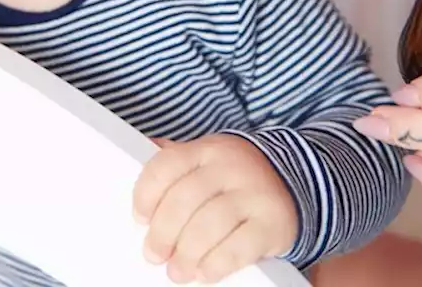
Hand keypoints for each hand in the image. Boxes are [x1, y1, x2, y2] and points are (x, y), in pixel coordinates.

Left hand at [133, 134, 297, 282]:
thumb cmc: (236, 179)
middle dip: (163, 233)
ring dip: (187, 254)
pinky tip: (205, 271)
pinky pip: (238, 247)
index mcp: (207, 150)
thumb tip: (127, 162)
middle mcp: (231, 166)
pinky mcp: (273, 222)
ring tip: (178, 271)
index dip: (146, 194)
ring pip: (209, 224)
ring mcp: (254, 193)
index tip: (140, 219)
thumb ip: (175, 166)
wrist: (293, 181)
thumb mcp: (207, 162)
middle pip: (185, 198)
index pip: (167, 165)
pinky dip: (216, 264)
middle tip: (155, 255)